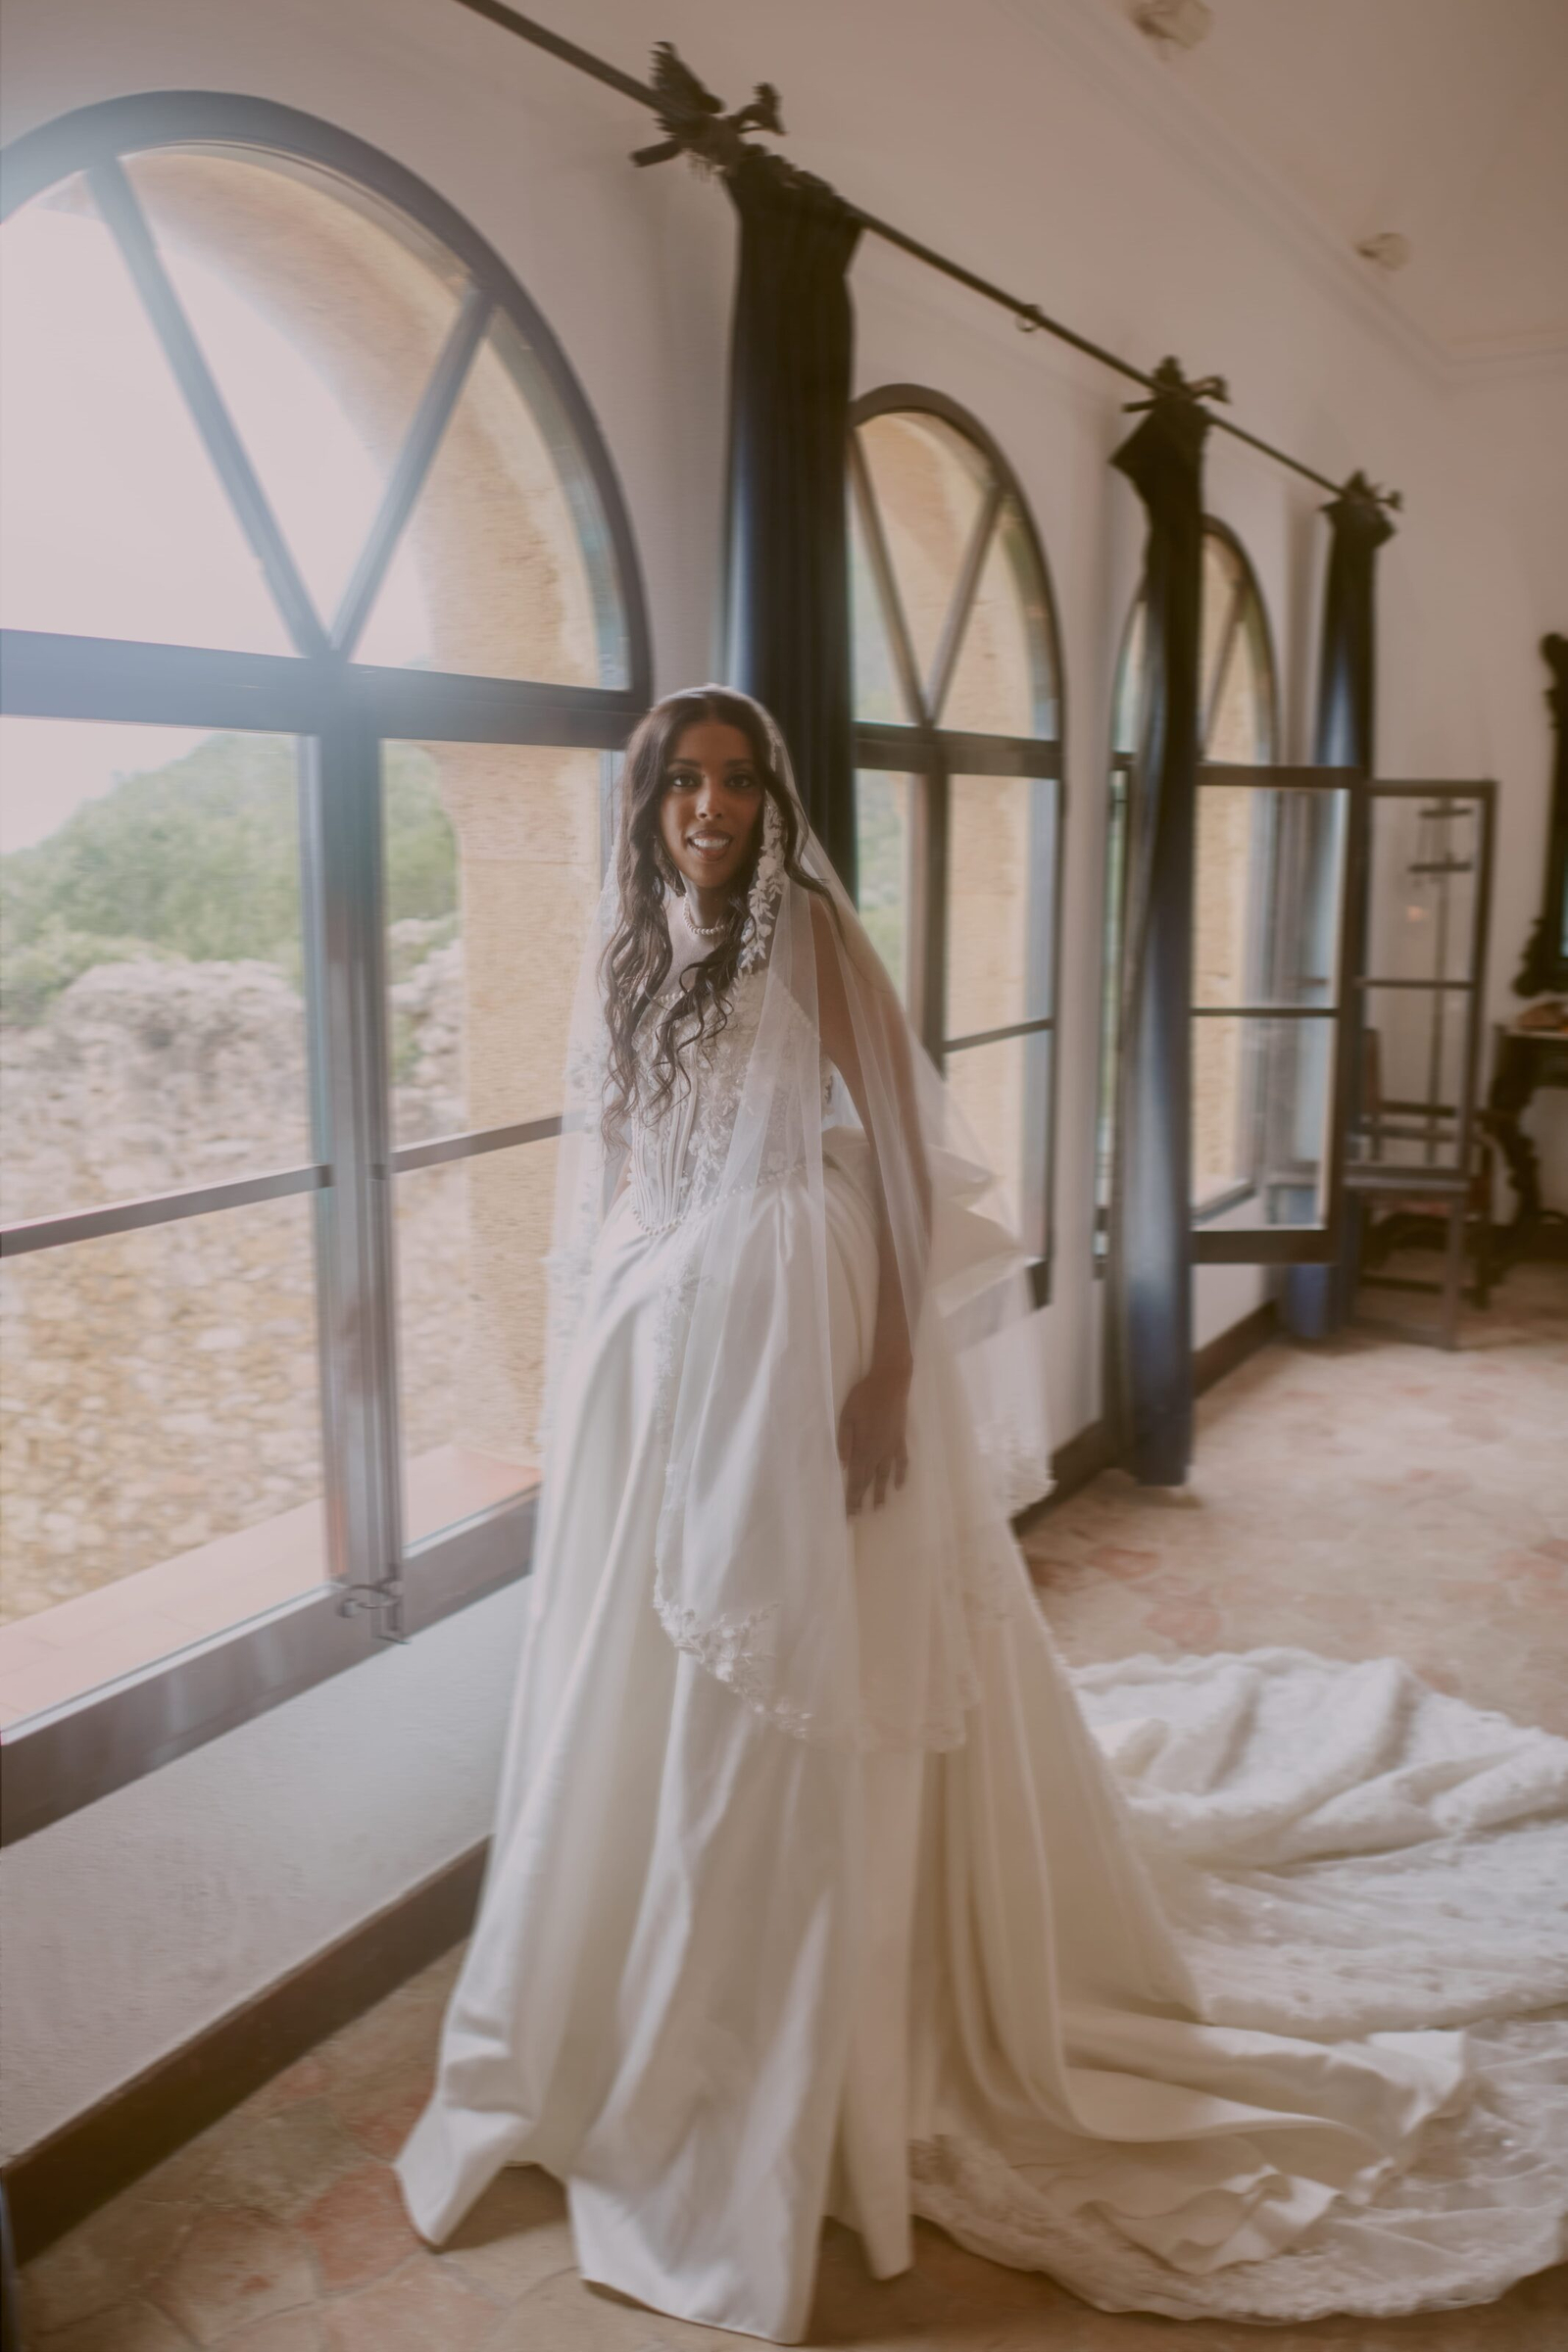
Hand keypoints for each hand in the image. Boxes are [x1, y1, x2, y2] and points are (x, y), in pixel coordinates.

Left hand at [837, 1361, 910, 1515]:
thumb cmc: (864, 1397)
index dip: (852, 1497)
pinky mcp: (900, 1440)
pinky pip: (901, 1462)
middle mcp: (878, 1452)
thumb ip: (845, 1441)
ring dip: (881, 1492)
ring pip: (885, 1475)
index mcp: (863, 1448)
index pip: (856, 1478)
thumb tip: (842, 1465)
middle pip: (869, 1480)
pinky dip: (901, 1475)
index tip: (849, 1513)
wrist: (890, 1383)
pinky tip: (899, 1486)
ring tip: (879, 1508)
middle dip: (862, 1499)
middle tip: (858, 1516)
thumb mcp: (846, 1416)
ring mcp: (891, 1447)